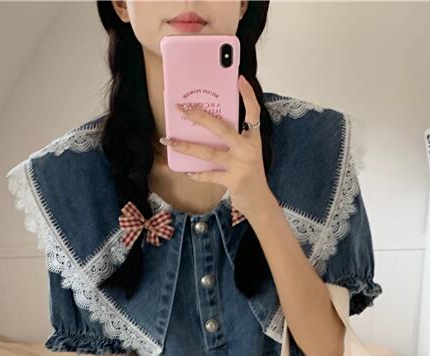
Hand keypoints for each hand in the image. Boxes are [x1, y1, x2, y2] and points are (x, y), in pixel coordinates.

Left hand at [167, 75, 272, 220]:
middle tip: (183, 108)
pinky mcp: (233, 180)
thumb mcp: (247, 154)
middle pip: (222, 128)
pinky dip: (197, 173)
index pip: (254, 112)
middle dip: (200, 117)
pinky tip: (186, 170)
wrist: (260, 201)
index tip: (239, 79)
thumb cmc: (250, 175)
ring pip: (209, 152)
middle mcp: (248, 149)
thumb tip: (208, 128)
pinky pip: (210, 175)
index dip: (248, 95)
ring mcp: (240, 165)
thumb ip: (234, 141)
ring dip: (187, 147)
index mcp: (253, 139)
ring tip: (170, 141)